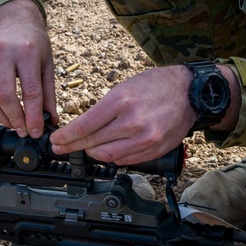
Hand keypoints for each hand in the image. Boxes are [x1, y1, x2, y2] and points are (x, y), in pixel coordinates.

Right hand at [0, 0, 55, 138]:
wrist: (13, 20)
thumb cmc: (34, 42)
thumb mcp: (47, 64)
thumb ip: (48, 93)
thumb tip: (50, 120)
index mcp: (27, 52)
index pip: (30, 91)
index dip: (33, 116)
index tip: (37, 131)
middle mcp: (4, 53)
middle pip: (5, 95)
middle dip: (15, 119)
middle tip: (24, 131)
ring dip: (2, 117)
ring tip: (15, 125)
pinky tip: (5, 112)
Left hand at [49, 65, 196, 163]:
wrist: (188, 92)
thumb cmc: (156, 85)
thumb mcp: (124, 87)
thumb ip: (105, 108)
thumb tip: (84, 127)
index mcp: (121, 101)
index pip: (84, 126)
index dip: (66, 137)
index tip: (57, 140)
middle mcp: (132, 122)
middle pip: (92, 143)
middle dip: (73, 147)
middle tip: (62, 148)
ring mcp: (144, 138)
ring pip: (107, 156)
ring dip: (93, 154)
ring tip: (85, 149)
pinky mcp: (154, 149)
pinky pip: (125, 160)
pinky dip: (113, 157)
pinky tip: (108, 151)